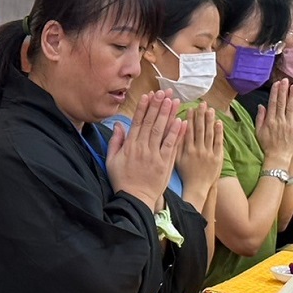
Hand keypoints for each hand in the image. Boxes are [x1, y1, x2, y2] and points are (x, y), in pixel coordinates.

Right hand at [107, 90, 183, 209]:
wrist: (134, 200)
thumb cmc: (122, 181)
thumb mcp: (111, 161)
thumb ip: (115, 142)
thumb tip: (118, 125)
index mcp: (130, 146)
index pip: (138, 122)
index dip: (144, 108)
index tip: (149, 95)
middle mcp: (143, 148)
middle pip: (151, 123)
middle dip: (158, 106)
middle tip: (164, 92)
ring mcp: (155, 155)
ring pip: (162, 131)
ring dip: (168, 114)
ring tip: (174, 101)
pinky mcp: (165, 163)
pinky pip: (172, 145)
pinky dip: (176, 133)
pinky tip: (181, 121)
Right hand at [175, 102, 223, 196]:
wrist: (196, 188)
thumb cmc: (185, 174)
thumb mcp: (176, 161)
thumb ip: (176, 146)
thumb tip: (175, 131)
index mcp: (187, 151)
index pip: (188, 131)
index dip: (190, 119)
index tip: (191, 108)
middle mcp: (198, 150)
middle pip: (200, 130)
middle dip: (201, 116)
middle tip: (202, 104)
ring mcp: (209, 154)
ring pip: (209, 134)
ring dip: (210, 121)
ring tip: (210, 109)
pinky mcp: (217, 158)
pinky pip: (218, 143)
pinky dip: (219, 132)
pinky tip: (219, 123)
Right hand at [255, 79, 292, 165]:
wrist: (279, 156)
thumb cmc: (268, 144)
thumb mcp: (259, 131)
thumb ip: (260, 118)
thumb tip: (261, 106)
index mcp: (270, 120)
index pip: (273, 103)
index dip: (275, 92)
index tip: (277, 84)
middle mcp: (279, 120)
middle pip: (282, 102)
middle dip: (284, 90)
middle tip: (286, 80)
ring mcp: (289, 123)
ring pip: (291, 106)